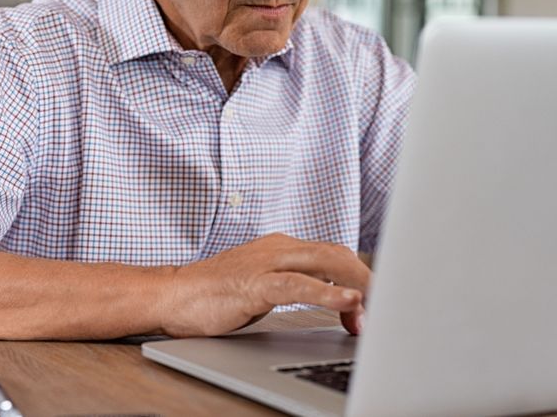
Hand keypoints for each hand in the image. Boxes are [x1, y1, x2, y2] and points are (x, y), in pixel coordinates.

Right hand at [158, 233, 369, 337]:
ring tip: (378, 307)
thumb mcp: (263, 286)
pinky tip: (348, 303)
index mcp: (281, 247)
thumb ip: (296, 287)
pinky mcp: (254, 284)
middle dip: (368, 280)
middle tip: (386, 308)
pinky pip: (298, 285)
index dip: (361, 277)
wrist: (170, 295)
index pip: (335, 254)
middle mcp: (277, 248)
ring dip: (358, 285)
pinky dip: (328, 293)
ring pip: (326, 263)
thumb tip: (336, 304)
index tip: (376, 304)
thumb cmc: (214, 295)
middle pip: (338, 254)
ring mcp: (265, 263)